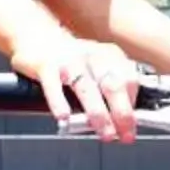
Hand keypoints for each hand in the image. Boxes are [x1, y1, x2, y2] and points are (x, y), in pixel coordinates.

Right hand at [8, 26, 139, 139]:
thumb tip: (124, 117)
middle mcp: (91, 55)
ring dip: (99, 114)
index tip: (133, 126)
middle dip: (123, 113)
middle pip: (113, 85)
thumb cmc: (70, 56)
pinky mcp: (45, 65)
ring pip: (87, 88)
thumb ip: (110, 85)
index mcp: (108, 55)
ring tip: (105, 133)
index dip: (134, 105)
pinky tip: (64, 117)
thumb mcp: (96, 64)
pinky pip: (53, 86)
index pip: (129, 79)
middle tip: (126, 135)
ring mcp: (68, 60)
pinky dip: (59, 102)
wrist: (35, 33)